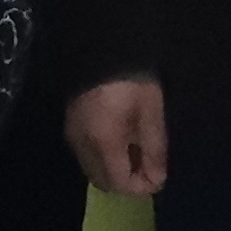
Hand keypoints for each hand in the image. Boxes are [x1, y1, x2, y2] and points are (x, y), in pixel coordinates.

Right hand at [66, 74, 169, 196]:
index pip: (120, 184)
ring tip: (136, 148)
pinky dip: (103, 157)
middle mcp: (82, 146)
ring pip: (93, 170)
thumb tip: (157, 179)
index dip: (141, 186)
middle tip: (148, 163)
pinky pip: (86, 155)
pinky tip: (120, 138)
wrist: (102, 45)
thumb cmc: (133, 78)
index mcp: (104, 143)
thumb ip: (154, 149)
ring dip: (114, 169)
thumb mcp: (151, 112)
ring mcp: (73, 136)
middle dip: (127, 181)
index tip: (159, 174)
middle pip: (104, 182)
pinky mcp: (70, 125)